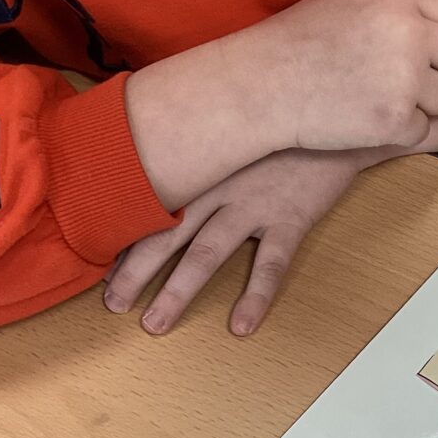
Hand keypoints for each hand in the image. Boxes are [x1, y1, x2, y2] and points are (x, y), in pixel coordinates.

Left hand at [103, 136, 437, 336]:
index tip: (101, 268)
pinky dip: (255, 296)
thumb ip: (201, 145)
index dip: (123, 239)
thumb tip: (167, 163)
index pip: (149, 208)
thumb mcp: (230, 124)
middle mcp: (218, 188)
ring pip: (207, 253)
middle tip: (113, 304)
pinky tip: (241, 326)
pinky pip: (270, 264)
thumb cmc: (280, 121)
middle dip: (135, 272)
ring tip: (155, 323)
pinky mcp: (290, 218)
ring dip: (178, 290)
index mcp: (200, 167)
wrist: (335, 111)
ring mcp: (254, 204)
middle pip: (166, 235)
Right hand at [246, 0, 437, 151]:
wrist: (263, 83)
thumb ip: (397, 10)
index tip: (433, 53)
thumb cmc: (297, 43)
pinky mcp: (396, 119)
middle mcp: (410, 34)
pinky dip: (399, 132)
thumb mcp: (349, 2)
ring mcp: (406, 78)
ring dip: (422, 106)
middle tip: (417, 85)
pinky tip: (366, 121)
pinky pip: (423, 131)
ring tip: (379, 100)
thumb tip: (436, 26)